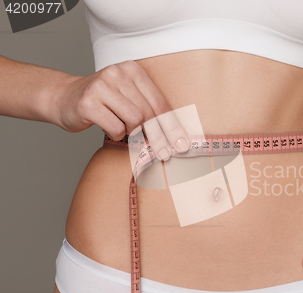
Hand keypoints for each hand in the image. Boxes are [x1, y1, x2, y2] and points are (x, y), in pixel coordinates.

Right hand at [52, 60, 189, 160]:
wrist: (63, 97)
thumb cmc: (103, 102)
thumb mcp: (128, 97)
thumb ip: (149, 109)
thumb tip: (174, 137)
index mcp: (132, 70)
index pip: (159, 103)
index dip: (172, 126)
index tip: (182, 144)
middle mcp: (117, 74)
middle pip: (148, 113)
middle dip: (159, 137)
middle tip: (166, 154)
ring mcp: (101, 86)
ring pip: (134, 121)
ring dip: (131, 132)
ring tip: (121, 128)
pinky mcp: (88, 102)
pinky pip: (116, 128)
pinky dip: (116, 134)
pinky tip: (108, 128)